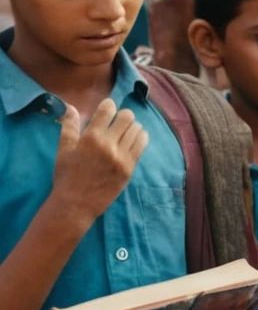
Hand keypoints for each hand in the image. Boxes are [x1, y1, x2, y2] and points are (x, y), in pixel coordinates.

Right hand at [52, 100, 148, 221]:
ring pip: (137, 130)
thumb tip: (71, 107)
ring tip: (127, 130)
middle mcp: (109, 145)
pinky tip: (135, 138)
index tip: (108, 107)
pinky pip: (142, 145)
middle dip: (123, 115)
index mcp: (91, 138)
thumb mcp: (63, 150)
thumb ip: (69, 127)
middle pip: (127, 117)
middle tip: (118, 120)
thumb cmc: (67, 176)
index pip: (108, 110)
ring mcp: (122, 157)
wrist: (76, 204)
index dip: (109, 105)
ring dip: (133, 126)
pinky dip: (141, 138)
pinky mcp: (130, 168)